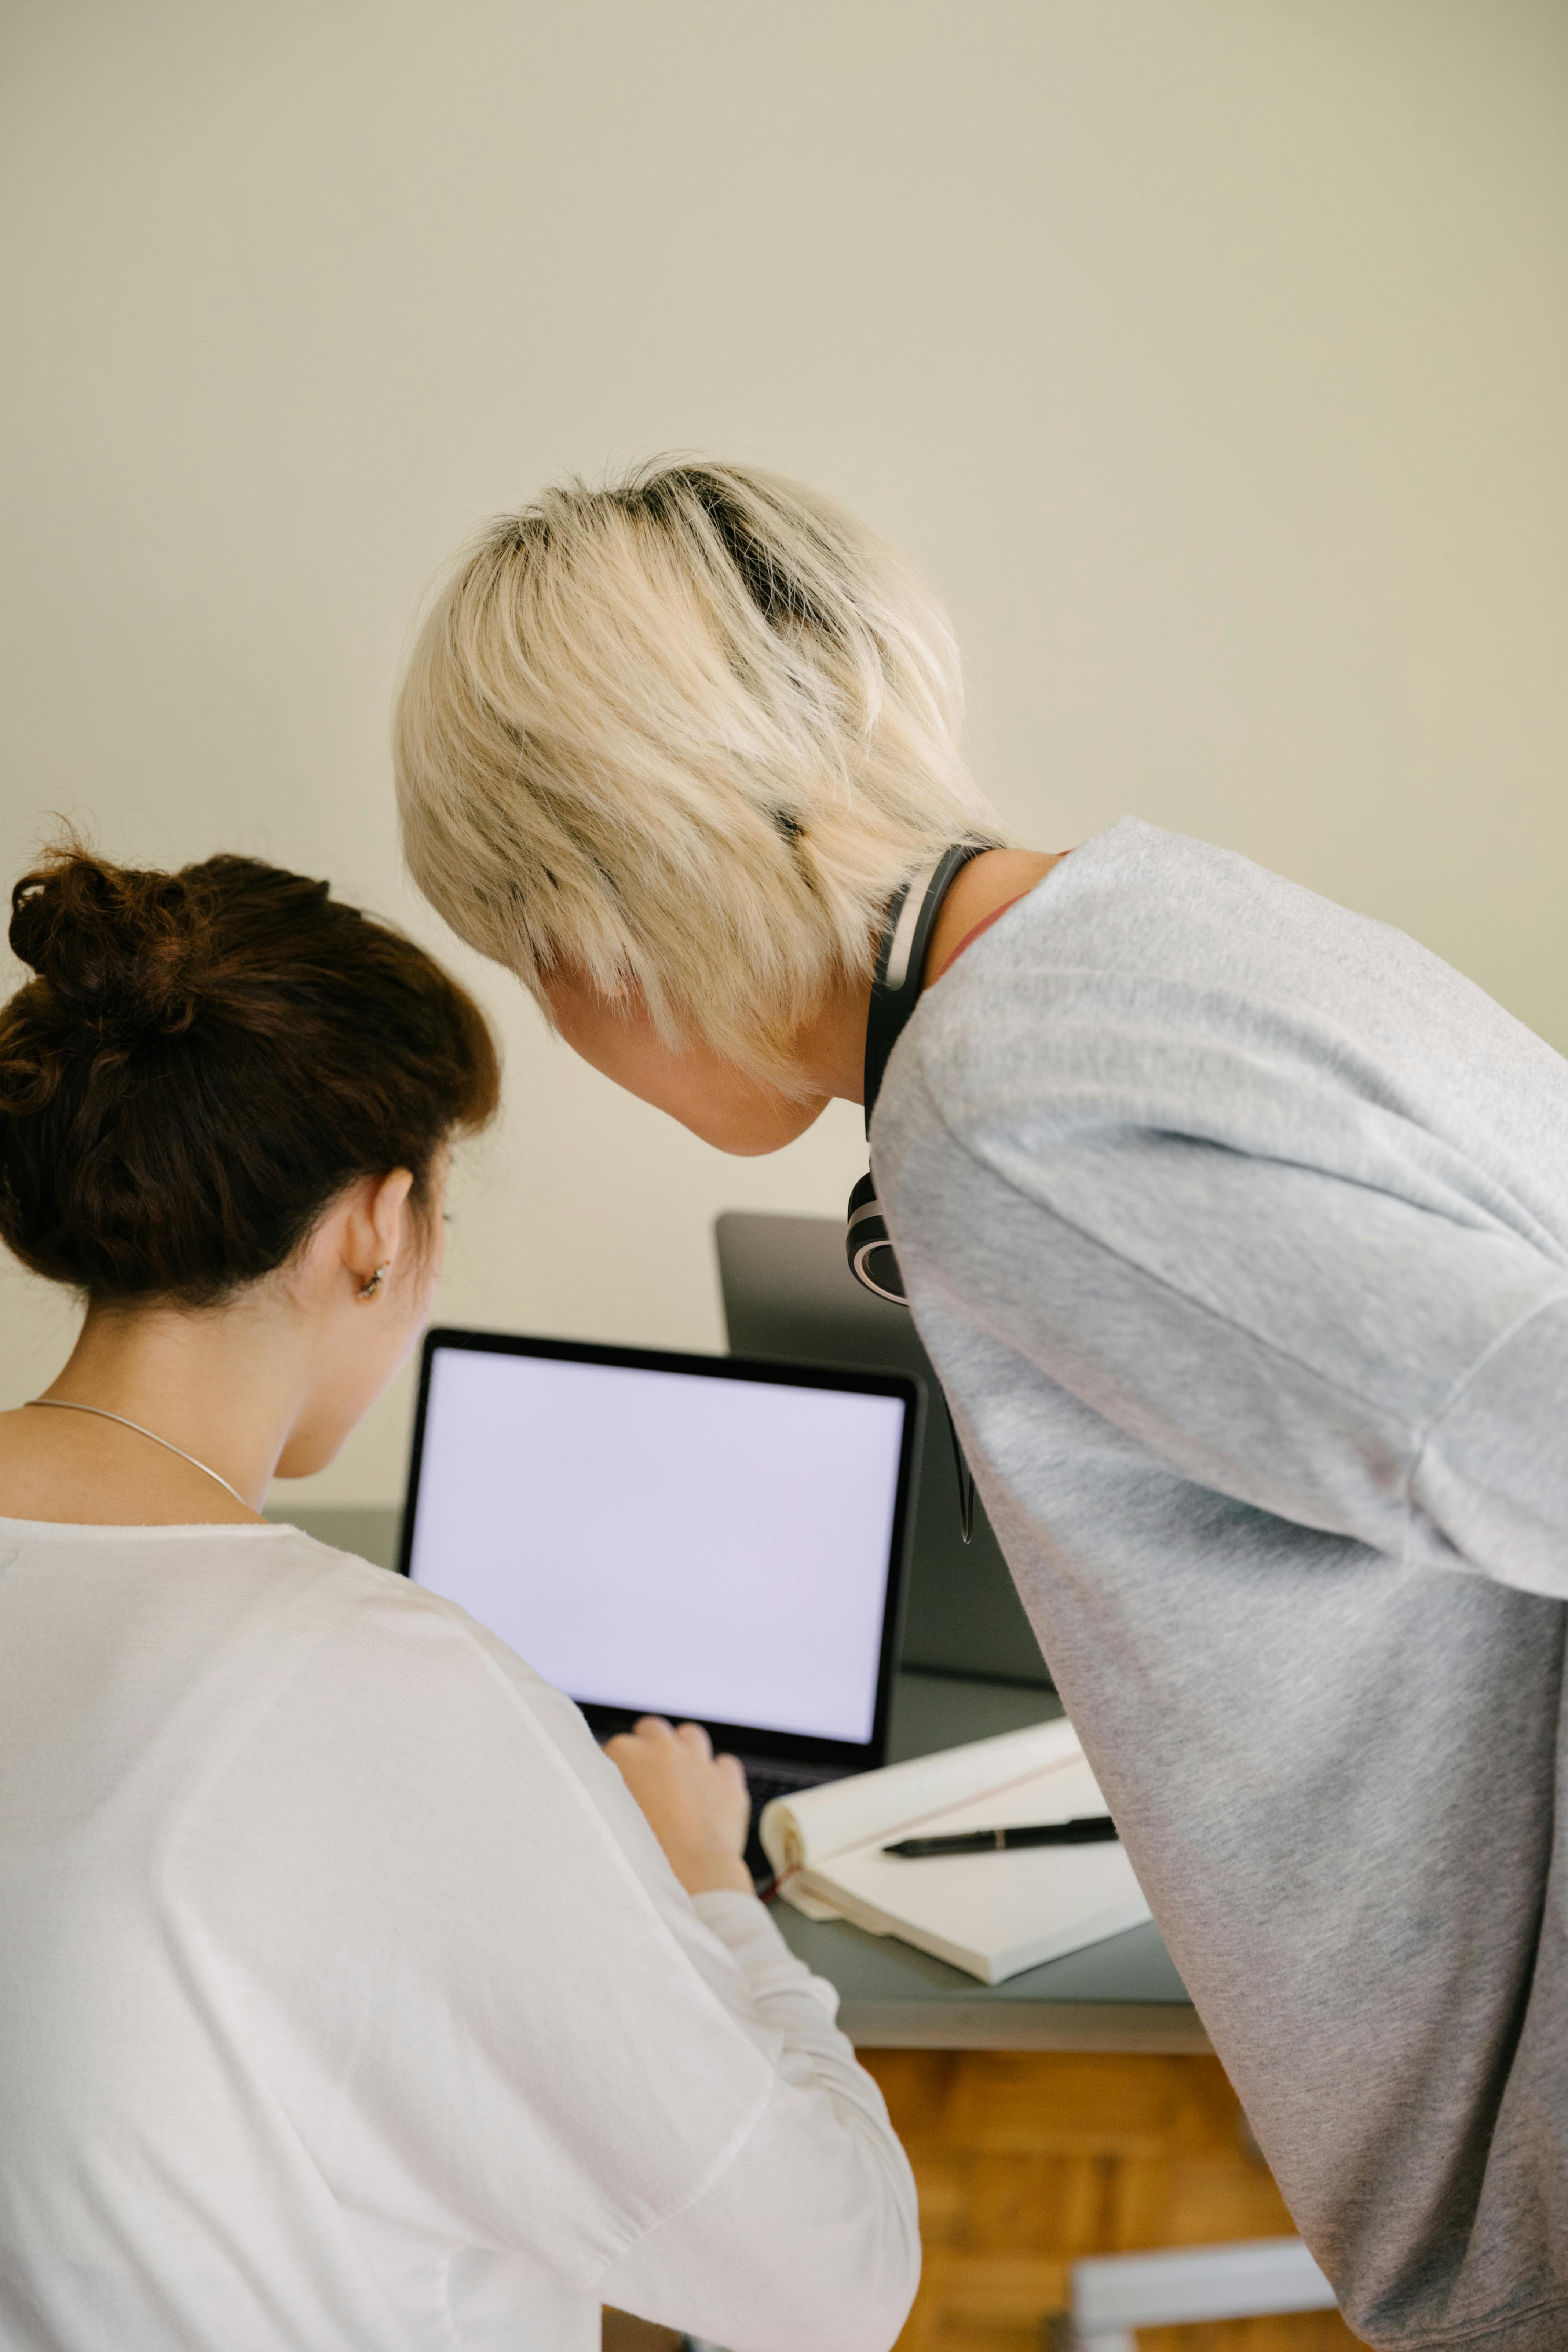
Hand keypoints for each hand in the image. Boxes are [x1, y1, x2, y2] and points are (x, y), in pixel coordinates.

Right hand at [605, 1716, 754, 1896]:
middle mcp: (664, 1749)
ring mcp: (700, 1761)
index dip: (616, 1767)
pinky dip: (718, 1774)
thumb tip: (608, 1790)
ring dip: (684, 1750)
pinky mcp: (728, 1780)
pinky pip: (725, 1763)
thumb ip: (607, 1794)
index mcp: (627, 1755)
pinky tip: (710, 1792)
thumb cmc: (643, 1855)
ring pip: (691, 1736)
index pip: (616, 1747)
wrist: (690, 1875)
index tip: (617, 1784)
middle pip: (652, 1729)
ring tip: (679, 1775)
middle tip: (646, 1773)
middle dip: (648, 1745)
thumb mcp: (610, 1818)